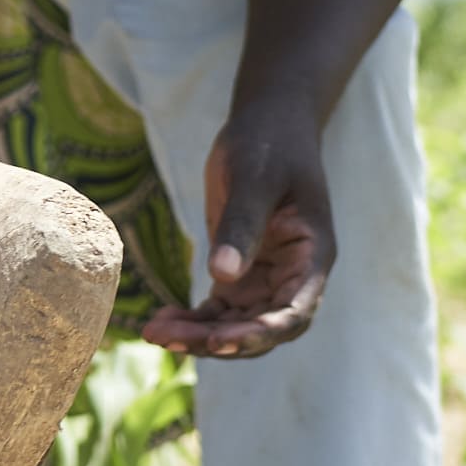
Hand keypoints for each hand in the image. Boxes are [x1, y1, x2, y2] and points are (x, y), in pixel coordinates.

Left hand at [146, 100, 333, 359]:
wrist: (267, 124)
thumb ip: (242, 225)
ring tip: (154, 333)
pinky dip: (193, 320)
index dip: (259, 334)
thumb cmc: (269, 144)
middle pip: (261, 329)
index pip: (293, 313)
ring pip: (237, 325)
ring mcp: (267, 278)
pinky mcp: (241, 273)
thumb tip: (221, 276)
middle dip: (217, 340)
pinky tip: (160, 319)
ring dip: (199, 335)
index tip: (219, 341)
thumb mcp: (254, 178)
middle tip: (167, 337)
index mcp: (312, 257)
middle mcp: (294, 277)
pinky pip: (219, 310)